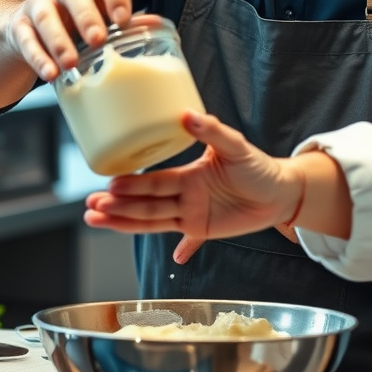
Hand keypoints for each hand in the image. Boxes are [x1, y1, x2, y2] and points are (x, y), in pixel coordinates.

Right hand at [5, 0, 132, 81]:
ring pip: (46, 15)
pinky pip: (25, 39)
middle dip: (86, 16)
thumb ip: (125, 19)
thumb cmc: (80, 17)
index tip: (124, 19)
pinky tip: (50, 73)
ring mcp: (39, 2)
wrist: (33, 24)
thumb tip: (158, 26)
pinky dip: (38, 57)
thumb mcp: (103, 13)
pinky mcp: (19, 25)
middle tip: (98, 40)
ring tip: (71, 63)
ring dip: (59, 40)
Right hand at [84, 112, 303, 262]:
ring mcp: (193, 214)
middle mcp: (185, 194)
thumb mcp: (236, 145)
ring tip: (96, 220)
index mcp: (188, 174)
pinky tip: (173, 257)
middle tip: (91, 206)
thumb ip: (212, 131)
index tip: (107, 185)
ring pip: (153, 221)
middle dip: (117, 206)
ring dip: (125, 221)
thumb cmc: (259, 165)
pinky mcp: (206, 230)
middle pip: (145, 203)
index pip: (153, 181)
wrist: (281, 190)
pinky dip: (181, 250)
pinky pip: (186, 240)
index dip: (131, 185)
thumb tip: (187, 115)